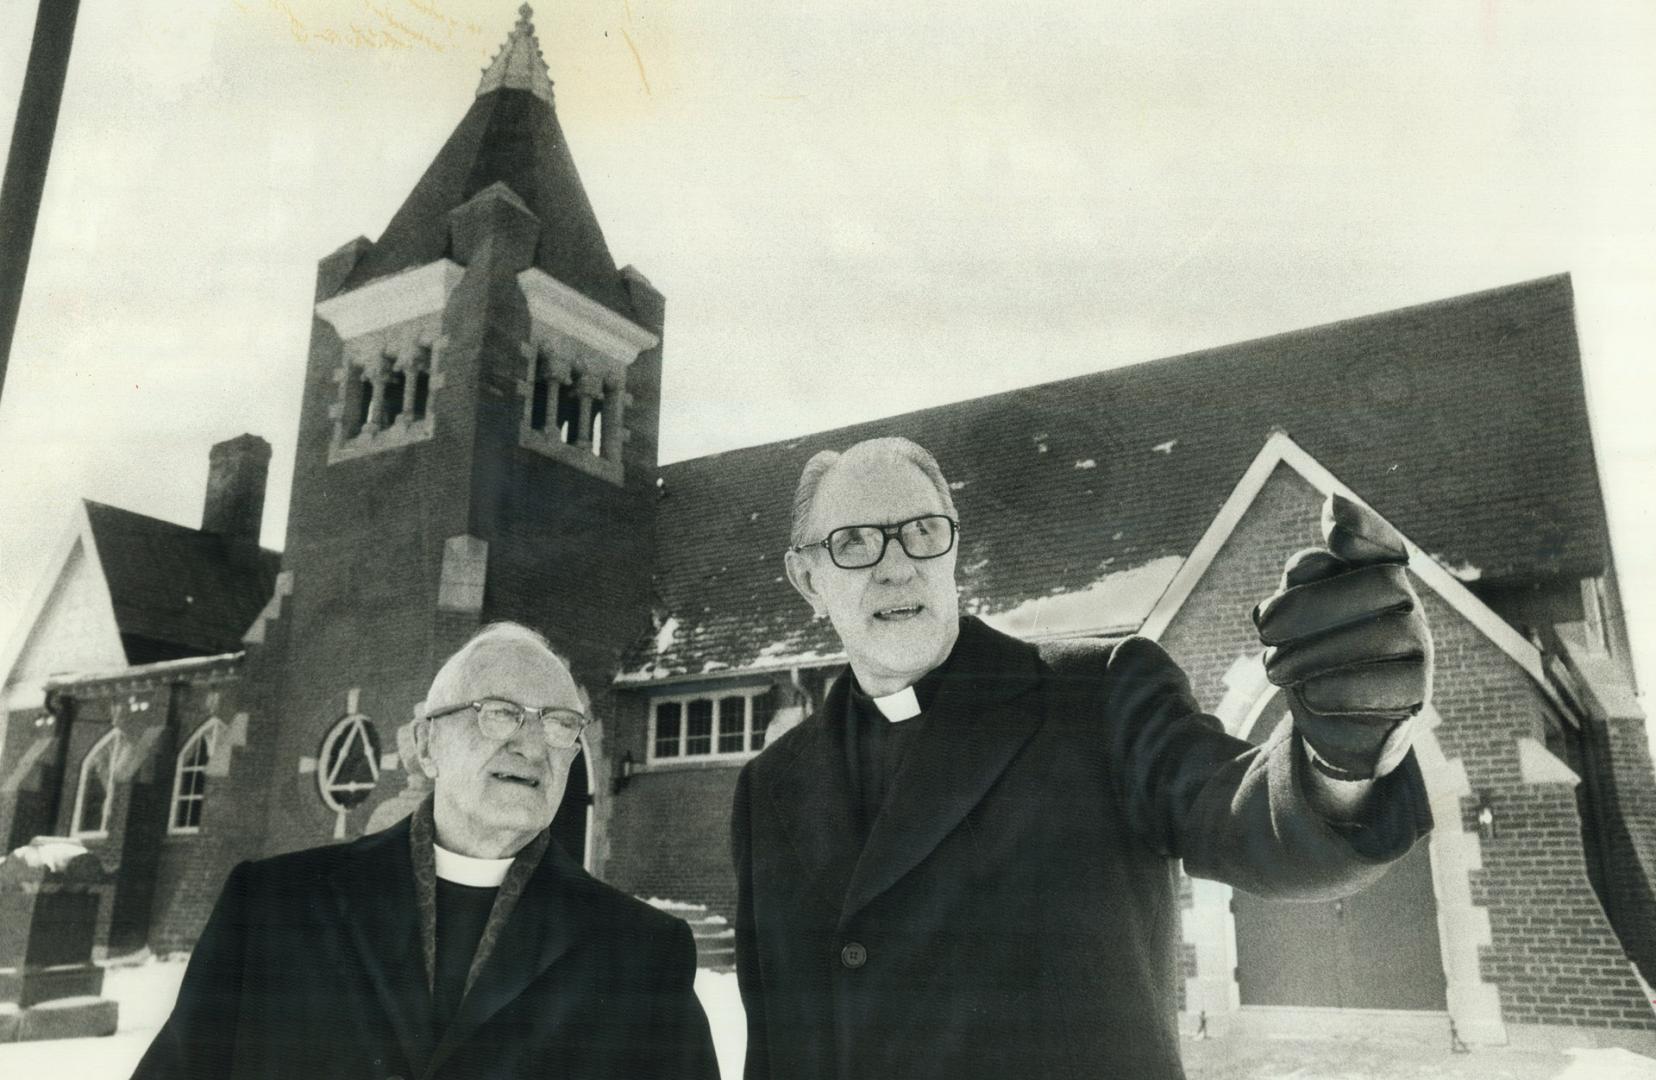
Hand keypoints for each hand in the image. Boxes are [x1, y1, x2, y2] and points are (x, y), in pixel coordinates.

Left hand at [1251, 493, 1432, 780]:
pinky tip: (1309, 692)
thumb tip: (1308, 565)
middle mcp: (1407, 605)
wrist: (1333, 723)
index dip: (1363, 525)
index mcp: (1376, 577)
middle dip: (1312, 604)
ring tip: (1275, 668)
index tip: (1330, 512)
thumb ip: (1301, 585)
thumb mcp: (1295, 614)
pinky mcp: (1418, 693)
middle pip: (1381, 583)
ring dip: (1315, 651)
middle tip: (1263, 629)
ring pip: (1385, 634)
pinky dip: (1340, 686)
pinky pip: (1389, 684)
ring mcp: (1419, 648)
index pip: (1382, 543)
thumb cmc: (1312, 654)